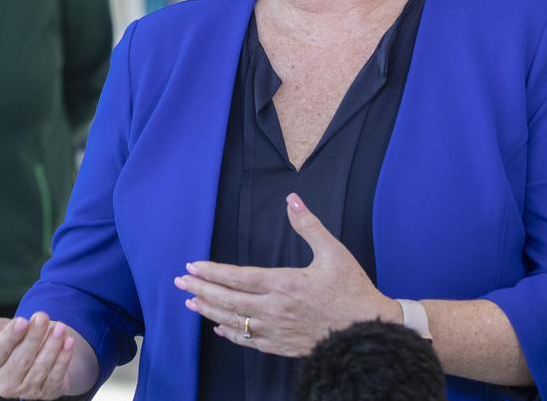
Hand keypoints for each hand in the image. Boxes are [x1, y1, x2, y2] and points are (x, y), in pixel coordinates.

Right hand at [0, 312, 74, 398]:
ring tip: (60, 327)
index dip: (9, 337)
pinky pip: (56, 376)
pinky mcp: (46, 392)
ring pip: (40, 368)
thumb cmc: (13, 339)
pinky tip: (68, 342)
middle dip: (33, 337)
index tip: (22, 321)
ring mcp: (25, 391)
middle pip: (20, 360)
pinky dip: (63, 359)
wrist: (36, 353)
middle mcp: (4, 383)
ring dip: (52, 347)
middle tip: (43, 316)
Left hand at [174, 192, 401, 356]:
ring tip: (190, 302)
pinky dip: (231, 333)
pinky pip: (249, 341)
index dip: (213, 272)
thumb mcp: (333, 252)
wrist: (367, 331)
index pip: (239, 277)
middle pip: (229, 300)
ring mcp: (276, 331)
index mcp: (285, 284)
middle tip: (179, 281)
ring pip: (235, 322)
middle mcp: (275, 309)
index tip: (193, 265)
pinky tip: (220, 327)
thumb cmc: (351, 290)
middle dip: (201, 289)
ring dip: (210, 311)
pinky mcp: (282, 346)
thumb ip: (309, 225)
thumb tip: (292, 199)